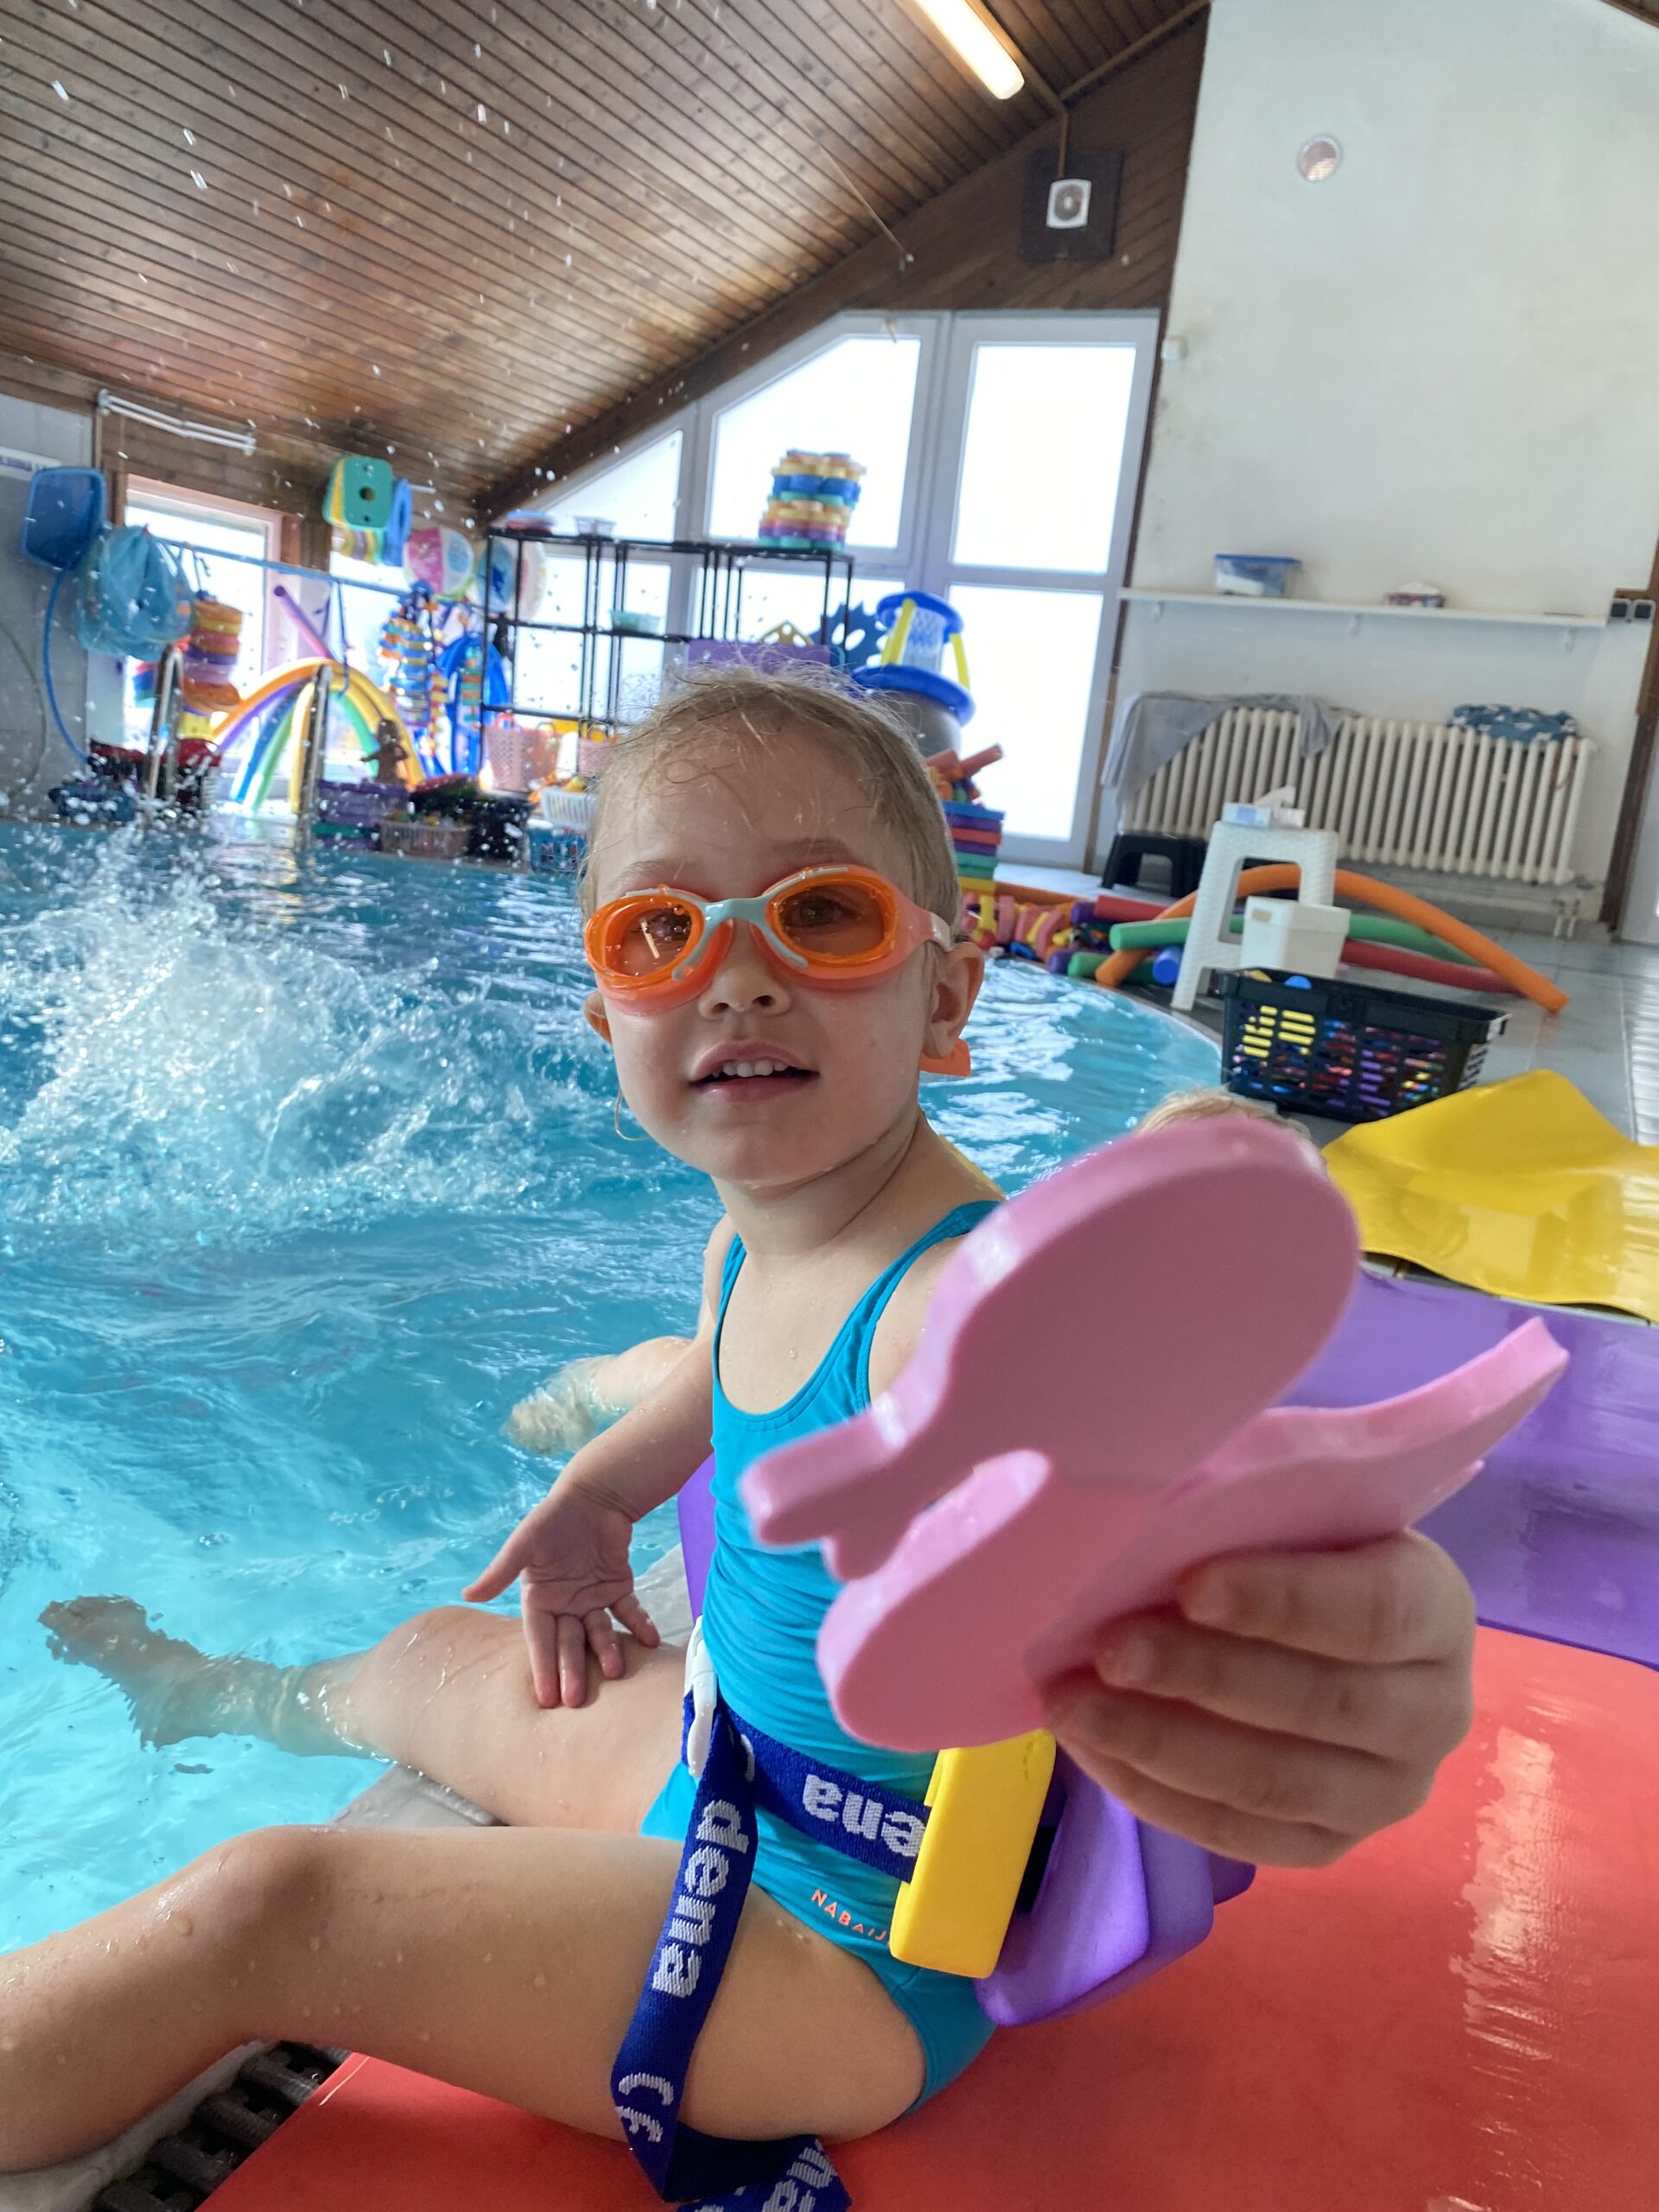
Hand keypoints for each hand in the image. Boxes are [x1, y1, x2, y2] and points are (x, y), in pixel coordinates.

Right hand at [463, 1473, 660, 1707]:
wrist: (592, 1496)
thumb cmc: (552, 1519)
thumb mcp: (523, 1544)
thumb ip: (500, 1571)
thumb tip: (467, 1595)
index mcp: (538, 1599)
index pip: (539, 1639)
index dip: (542, 1667)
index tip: (545, 1699)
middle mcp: (565, 1605)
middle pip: (569, 1642)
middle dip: (572, 1670)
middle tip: (576, 1700)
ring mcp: (593, 1598)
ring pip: (600, 1631)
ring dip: (607, 1650)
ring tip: (614, 1671)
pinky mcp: (618, 1587)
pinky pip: (629, 1611)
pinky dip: (639, 1624)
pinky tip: (649, 1640)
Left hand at [1039, 1532, 1475, 1867]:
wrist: (1310, 1623)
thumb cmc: (1288, 1546)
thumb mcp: (1288, 1508)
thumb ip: (1247, 1507)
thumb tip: (1158, 1510)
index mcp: (1436, 1608)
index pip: (1375, 1611)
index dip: (1282, 1601)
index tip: (1190, 1583)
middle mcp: (1434, 1711)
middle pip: (1322, 1703)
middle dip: (1202, 1675)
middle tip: (1109, 1647)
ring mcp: (1387, 1792)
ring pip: (1275, 1782)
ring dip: (1161, 1743)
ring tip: (1074, 1704)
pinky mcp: (1328, 1844)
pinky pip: (1239, 1835)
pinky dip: (1155, 1794)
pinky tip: (1092, 1749)